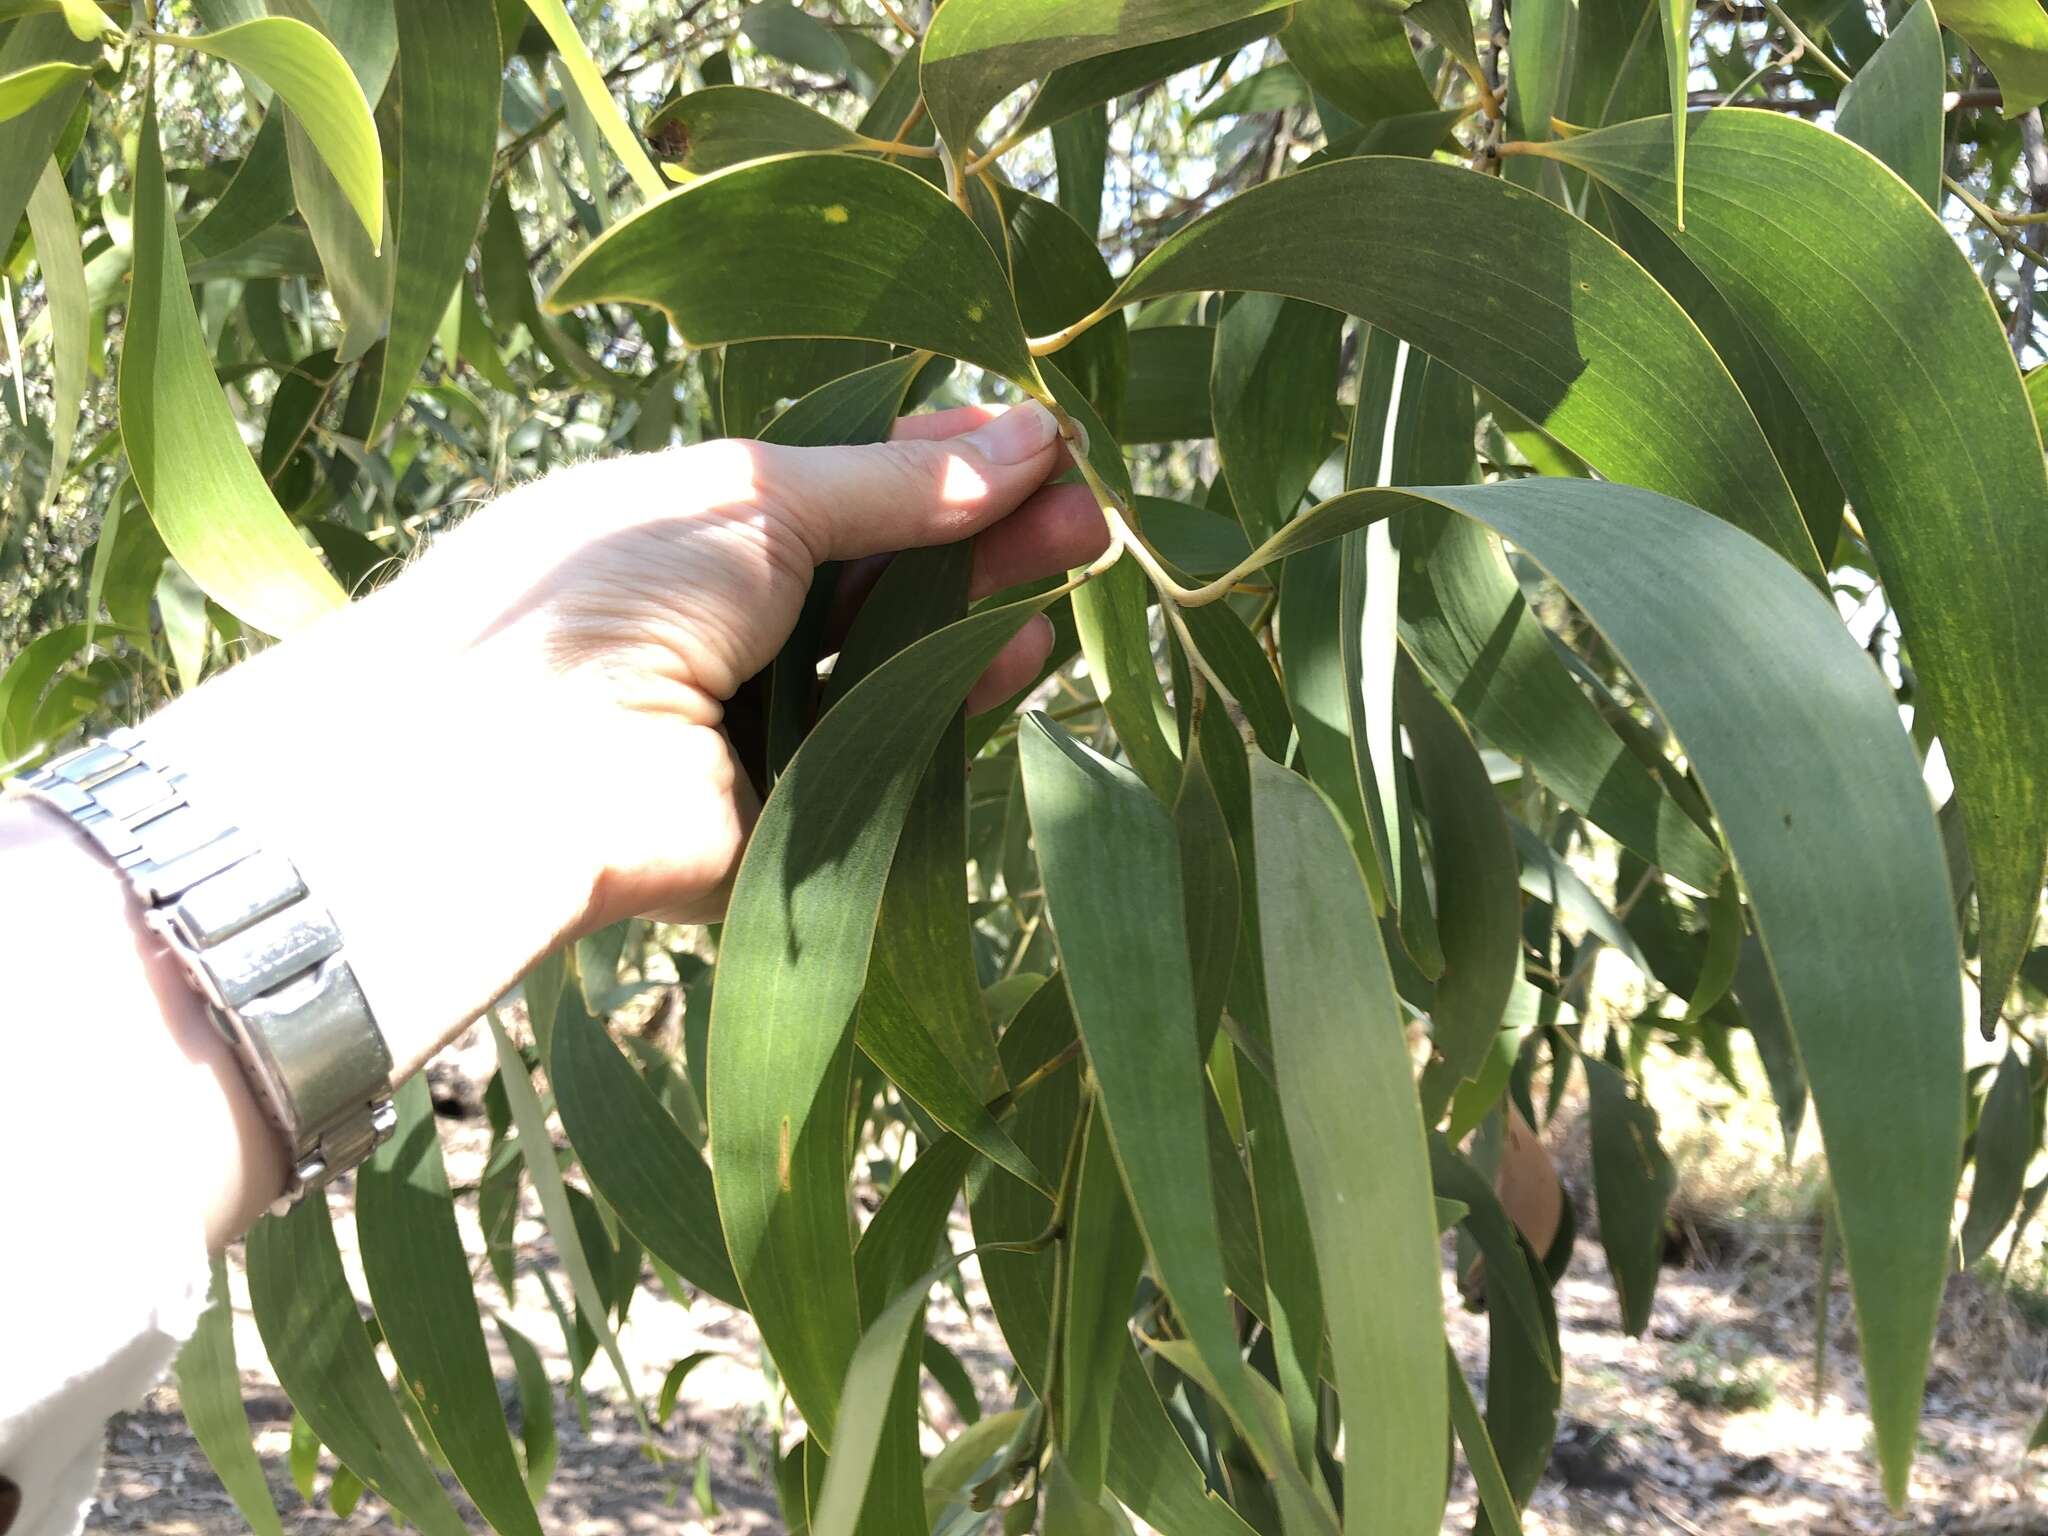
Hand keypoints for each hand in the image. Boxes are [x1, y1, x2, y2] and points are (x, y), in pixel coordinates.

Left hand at [144, 400, 1103, 1077]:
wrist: (517, 756)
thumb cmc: (610, 586)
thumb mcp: (755, 493)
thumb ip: (893, 480)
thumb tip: (1029, 433)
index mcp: (694, 525)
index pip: (842, 485)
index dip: (938, 458)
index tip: (1034, 435)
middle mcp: (729, 621)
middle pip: (886, 570)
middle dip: (986, 526)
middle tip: (1088, 501)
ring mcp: (760, 721)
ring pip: (900, 657)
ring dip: (988, 601)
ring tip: (1081, 548)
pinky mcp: (792, 817)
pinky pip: (893, 752)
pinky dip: (959, 698)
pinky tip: (1027, 643)